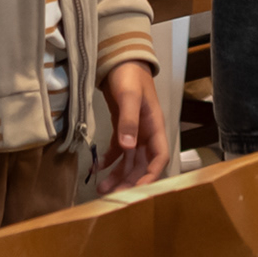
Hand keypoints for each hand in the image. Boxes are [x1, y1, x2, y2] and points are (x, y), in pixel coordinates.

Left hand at [96, 59, 166, 189]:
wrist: (121, 59)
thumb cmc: (130, 75)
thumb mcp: (130, 97)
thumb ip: (129, 121)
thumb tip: (127, 148)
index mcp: (155, 127)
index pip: (159, 157)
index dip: (151, 175)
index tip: (138, 191)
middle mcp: (147, 133)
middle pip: (142, 164)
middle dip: (130, 182)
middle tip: (115, 197)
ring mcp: (135, 132)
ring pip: (129, 161)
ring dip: (118, 176)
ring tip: (102, 189)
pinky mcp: (122, 129)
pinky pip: (118, 151)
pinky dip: (109, 161)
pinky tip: (98, 168)